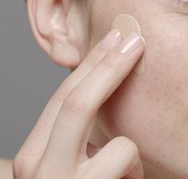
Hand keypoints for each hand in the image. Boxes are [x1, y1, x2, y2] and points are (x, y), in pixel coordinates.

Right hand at [13, 29, 144, 178]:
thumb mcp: (72, 169)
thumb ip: (79, 141)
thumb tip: (106, 99)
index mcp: (34, 155)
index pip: (63, 98)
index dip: (93, 66)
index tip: (116, 40)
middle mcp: (37, 166)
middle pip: (76, 100)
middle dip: (109, 65)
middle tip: (135, 40)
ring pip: (110, 135)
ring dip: (129, 150)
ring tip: (126, 176)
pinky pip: (125, 156)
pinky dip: (136, 170)